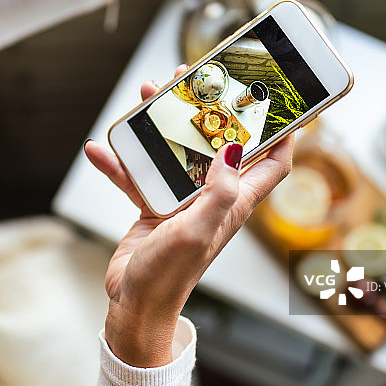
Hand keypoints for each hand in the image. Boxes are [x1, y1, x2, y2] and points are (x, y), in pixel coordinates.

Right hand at [84, 66, 292, 366]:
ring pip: (177, 150)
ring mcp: (182, 200)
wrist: (134, 303)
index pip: (272, 163)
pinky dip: (120, 162)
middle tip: (196, 82)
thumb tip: (234, 150)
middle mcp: (212, 196)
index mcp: (234, 201)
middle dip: (209, 111)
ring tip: (147, 98)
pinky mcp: (155, 205)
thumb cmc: (169, 276)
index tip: (279, 102)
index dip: (283, 133)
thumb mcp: (197, 231)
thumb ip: (219, 193)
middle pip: (219, 144)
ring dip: (161, 125)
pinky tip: (101, 150)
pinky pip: (138, 175)